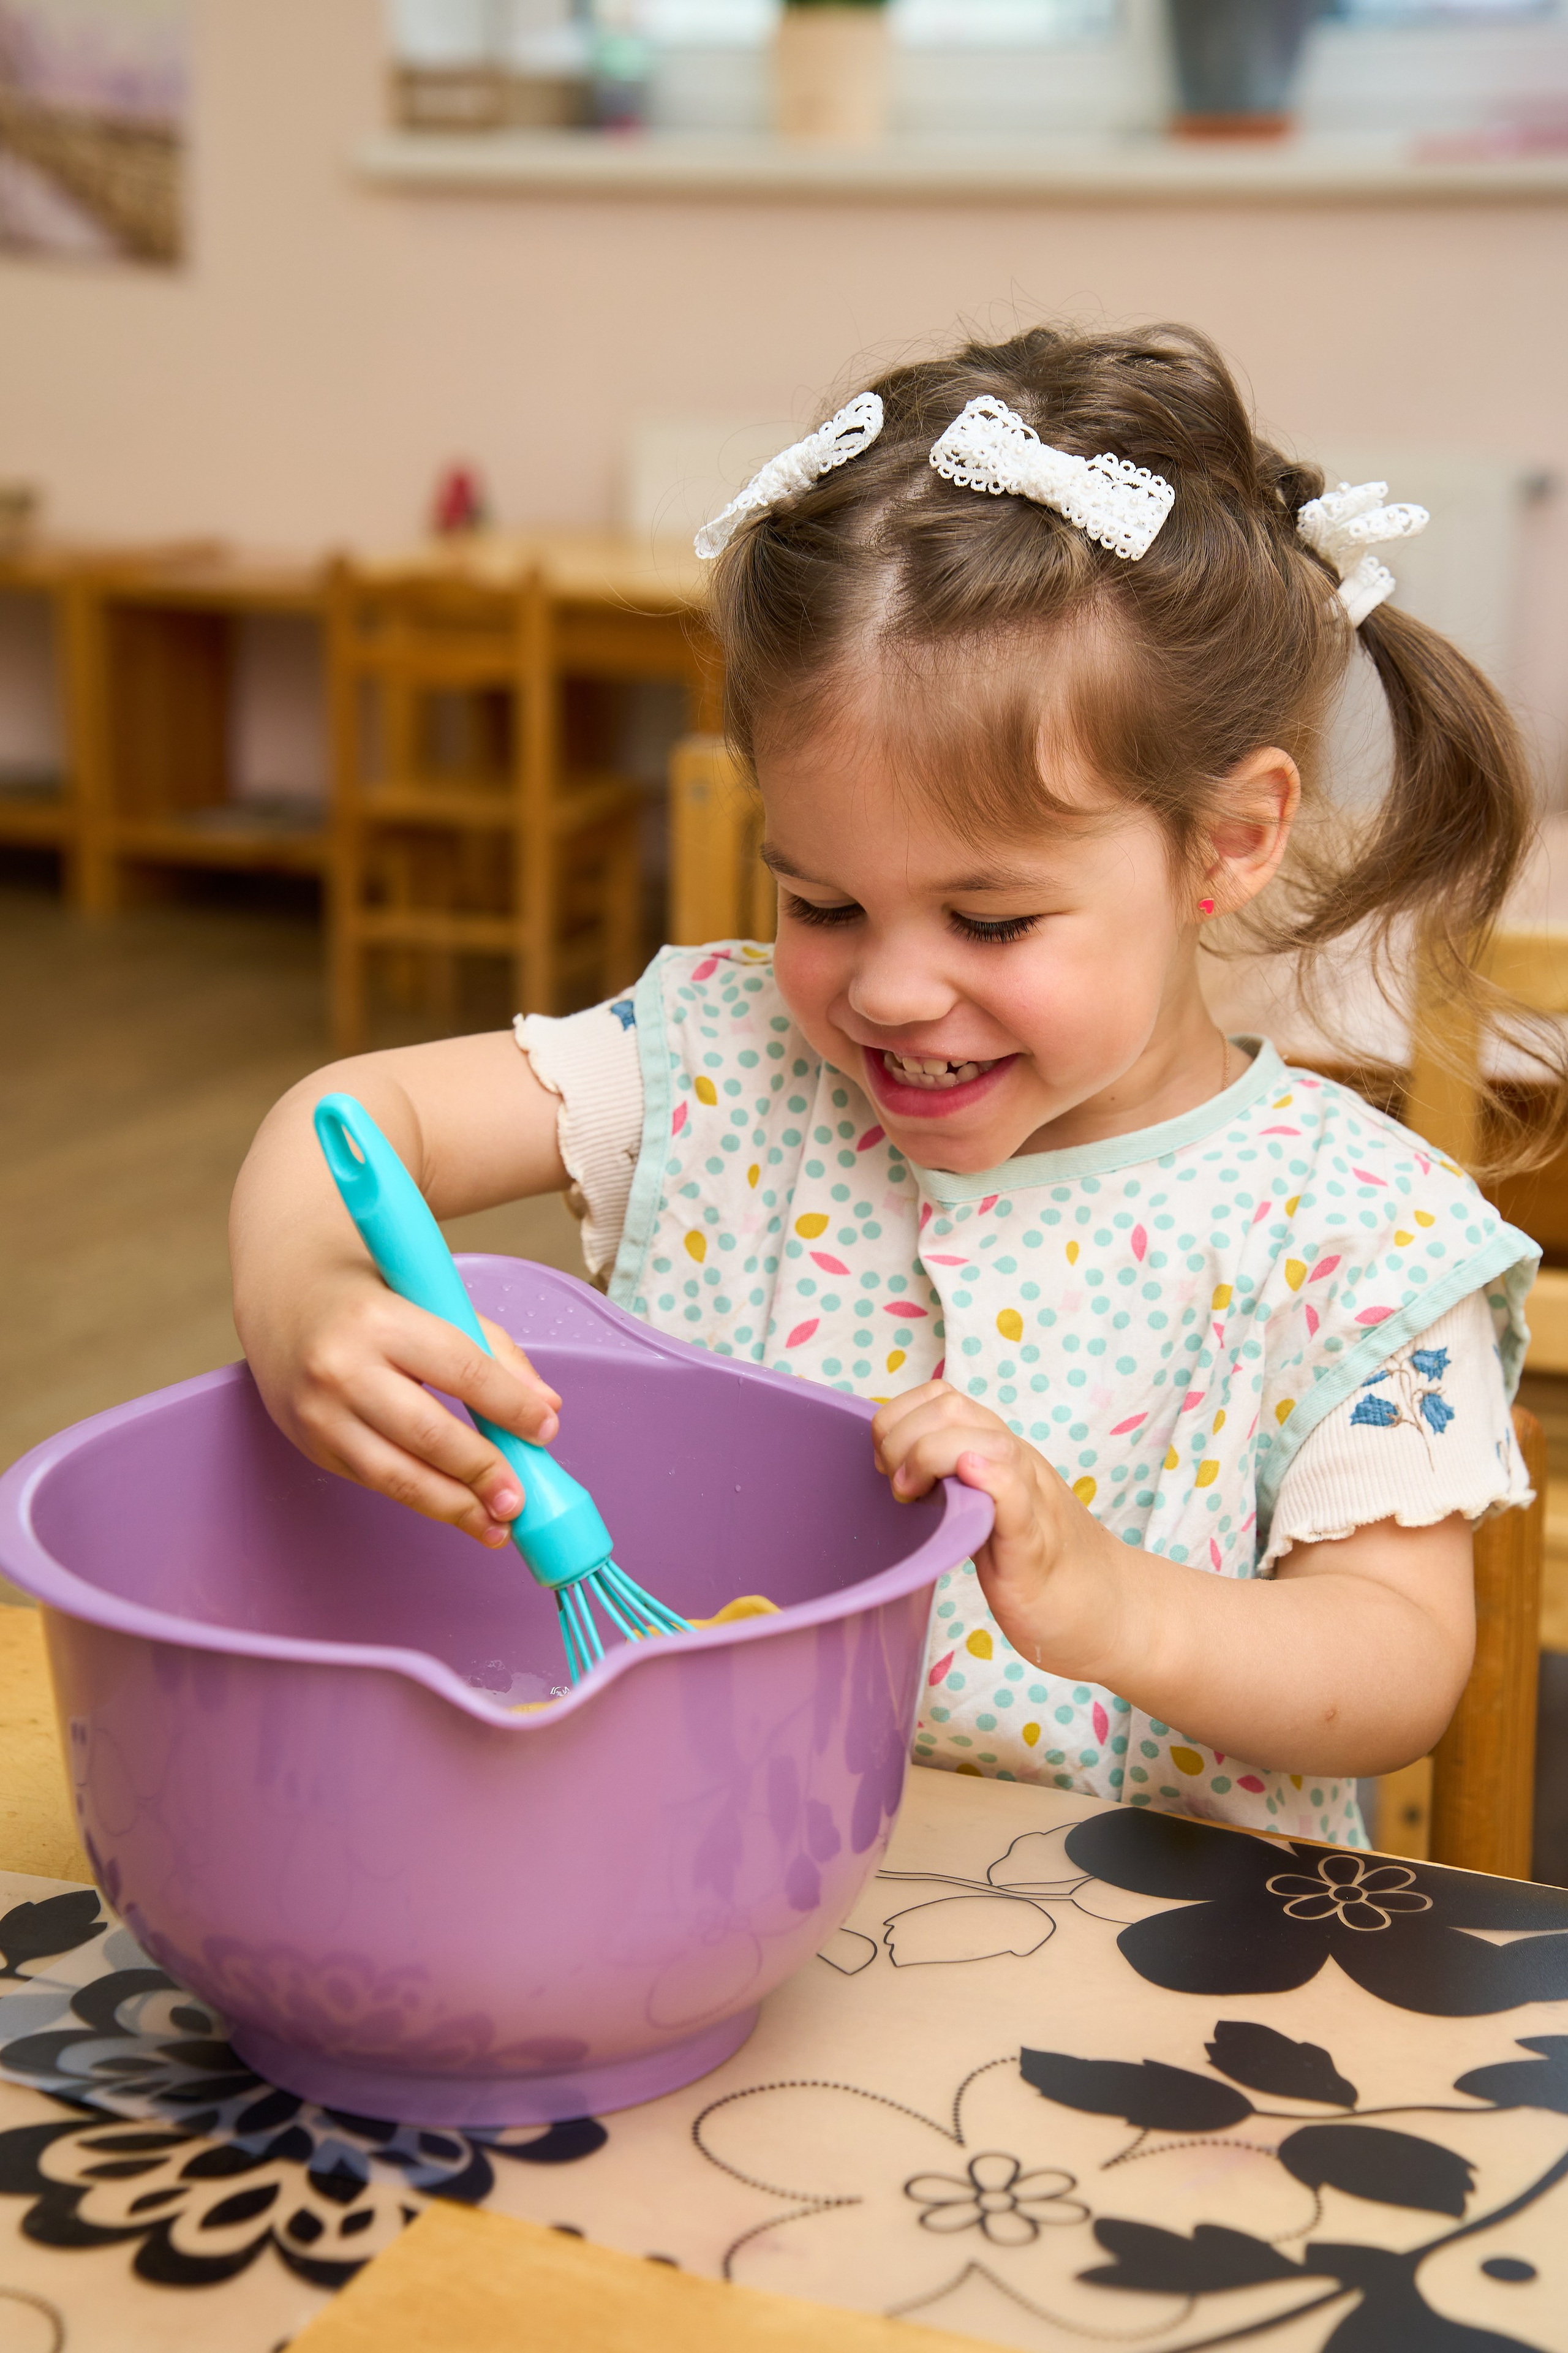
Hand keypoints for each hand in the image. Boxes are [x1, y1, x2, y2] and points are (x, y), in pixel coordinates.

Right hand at [245, 1267, 561, 1547]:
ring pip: (396, 1475)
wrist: (284, 1295)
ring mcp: (321, 1414)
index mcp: (381, 1320)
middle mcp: (343, 1369)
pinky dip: (419, 1498)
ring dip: (453, 1506)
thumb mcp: (432, 1298)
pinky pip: (373, 1480)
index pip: (462, 1371)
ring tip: (495, 1526)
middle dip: (481, 1472)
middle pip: (428, 1434)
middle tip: (520, 1499)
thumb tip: (546, 1407)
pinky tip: (454, 1507)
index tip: (546, 1431)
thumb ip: (492, 1349)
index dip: (510, 1407)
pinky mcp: (311, 1445)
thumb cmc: (371, 1294)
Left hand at [870, 1382, 1119, 1673]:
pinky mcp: (1035, 1546)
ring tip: (913, 1495)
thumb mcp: (984, 1511)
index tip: (886, 1468)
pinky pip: (1016, 1494)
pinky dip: (990, 1479)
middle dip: (902, 1437)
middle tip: (898, 1489)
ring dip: (930, 1454)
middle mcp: (1015, 1464)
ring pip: (984, 1442)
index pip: (940, 1398)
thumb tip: (894, 1468)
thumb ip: (951, 1483)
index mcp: (996, 1453)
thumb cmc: (1036, 1564)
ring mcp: (1031, 1499)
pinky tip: (969, 1477)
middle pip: (952, 1408)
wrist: (1108, 1609)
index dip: (899, 1420)